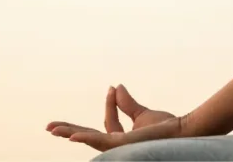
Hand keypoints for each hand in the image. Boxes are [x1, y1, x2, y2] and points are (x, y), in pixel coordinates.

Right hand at [47, 84, 185, 151]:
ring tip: (53, 130)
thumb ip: (128, 103)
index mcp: (123, 139)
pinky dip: (85, 138)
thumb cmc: (167, 127)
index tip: (113, 87)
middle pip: (88, 137)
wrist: (182, 131)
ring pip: (89, 140)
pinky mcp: (122, 145)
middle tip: (50, 127)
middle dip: (69, 130)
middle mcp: (118, 145)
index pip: (108, 122)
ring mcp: (118, 147)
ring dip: (70, 134)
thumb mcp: (143, 113)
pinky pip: (100, 141)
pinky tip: (72, 136)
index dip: (109, 104)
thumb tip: (116, 86)